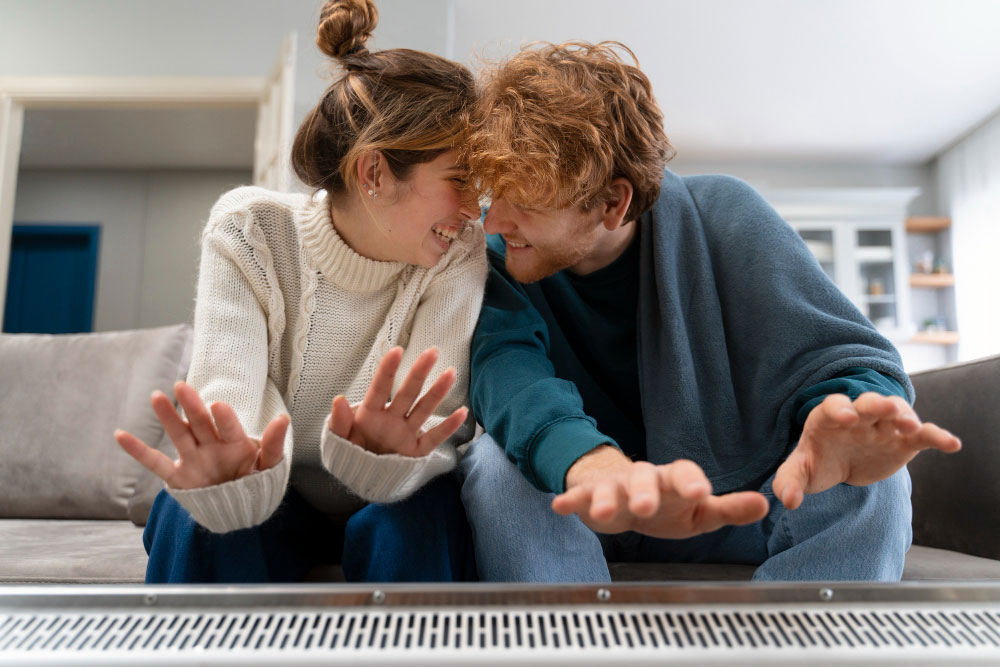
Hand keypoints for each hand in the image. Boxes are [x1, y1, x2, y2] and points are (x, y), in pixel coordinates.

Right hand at [114, 381, 288, 488]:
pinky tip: (120, 435)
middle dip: (192, 406)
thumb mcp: (269, 466)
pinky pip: (156, 463)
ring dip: (168, 417)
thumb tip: (284, 419)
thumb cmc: (256, 483)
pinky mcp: (180, 477)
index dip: (224, 418)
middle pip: (201, 423)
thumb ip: (273, 445)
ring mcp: (194, 459)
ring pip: (179, 434)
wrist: (242, 509)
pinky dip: (138, 451)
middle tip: (182, 386)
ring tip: (156, 396)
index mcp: (236, 442)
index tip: (218, 406)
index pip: (229, 427)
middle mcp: (212, 446)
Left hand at [328, 346, 468, 456]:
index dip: (388, 370)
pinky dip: (448, 427)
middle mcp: (391, 419)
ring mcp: (405, 433)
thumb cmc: (349, 454)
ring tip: (450, 373)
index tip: (397, 350)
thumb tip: (339, 400)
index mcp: (370, 414)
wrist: (360, 480)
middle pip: (408, 392)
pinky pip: (434, 438)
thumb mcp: (338, 441)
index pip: (380, 388)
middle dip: (419, 372)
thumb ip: (339, 422)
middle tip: (433, 351)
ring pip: (423, 409)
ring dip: (437, 392)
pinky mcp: (416, 451)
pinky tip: (462, 413)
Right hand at [552, 446, 769, 538]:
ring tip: (604, 512)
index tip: (702, 490)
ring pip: (612, 488)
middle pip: (645, 477)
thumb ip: (729, 509)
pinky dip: (570, 500)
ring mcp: (616, 486)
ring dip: (607, 499)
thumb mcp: (699, 511)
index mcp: (674, 481)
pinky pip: (579, 496)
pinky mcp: (590, 495)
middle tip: (646, 507)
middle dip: (645, 491)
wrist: (625, 495)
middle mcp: (645, 478)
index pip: (684, 473)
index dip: (692, 480)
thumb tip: (765, 504)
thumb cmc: (668, 504)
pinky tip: (559, 506)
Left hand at [773, 392, 960, 509]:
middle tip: (886, 409)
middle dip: (878, 404)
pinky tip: (952, 444)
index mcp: (828, 418)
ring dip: (906, 416)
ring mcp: (882, 427)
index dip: (838, 409)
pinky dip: (937, 436)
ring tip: (912, 427)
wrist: (841, 465)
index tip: (845, 417)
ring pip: (897, 413)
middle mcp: (858, 417)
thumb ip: (789, 482)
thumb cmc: (818, 462)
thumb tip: (788, 500)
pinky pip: (923, 435)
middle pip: (868, 403)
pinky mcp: (903, 441)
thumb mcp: (800, 472)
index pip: (833, 406)